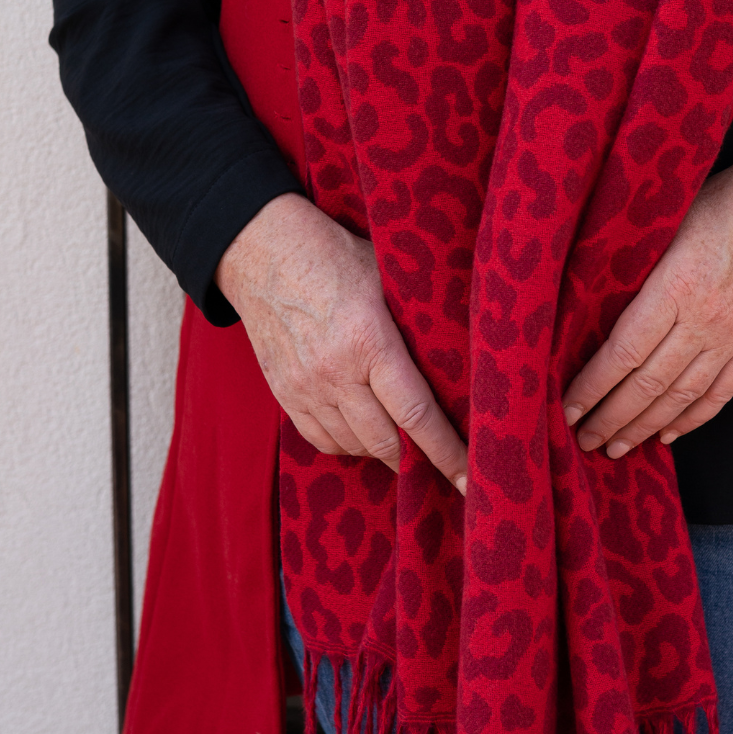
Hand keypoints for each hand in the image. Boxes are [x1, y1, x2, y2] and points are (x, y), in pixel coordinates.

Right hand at [215, 193, 467, 491]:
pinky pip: (322, 440)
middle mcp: (334, 372)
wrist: (262, 251)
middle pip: (385, 442)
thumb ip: (420, 318)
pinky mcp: (284, 394)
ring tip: (404, 443)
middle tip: (442, 464)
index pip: (416, 414)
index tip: (469, 482)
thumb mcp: (387, 276)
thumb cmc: (335, 256)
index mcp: (369, 341)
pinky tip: (365, 432)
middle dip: (417, 460)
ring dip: (383, 452)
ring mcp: (304, 388)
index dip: (446, 453)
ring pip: (354, 446)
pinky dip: (349, 445)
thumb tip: (470, 348)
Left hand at [562, 125, 732, 457]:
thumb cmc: (732, 200)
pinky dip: (691, 419)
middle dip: (610, 418)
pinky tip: (667, 434)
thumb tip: (587, 287)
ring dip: (645, 427)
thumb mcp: (673, 216)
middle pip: (649, 384)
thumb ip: (636, 257)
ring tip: (615, 447)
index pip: (624, 351)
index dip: (592, 386)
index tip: (566, 407)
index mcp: (678, 285)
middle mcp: (706, 320)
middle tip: (581, 440)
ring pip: (682, 397)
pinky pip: (720, 393)